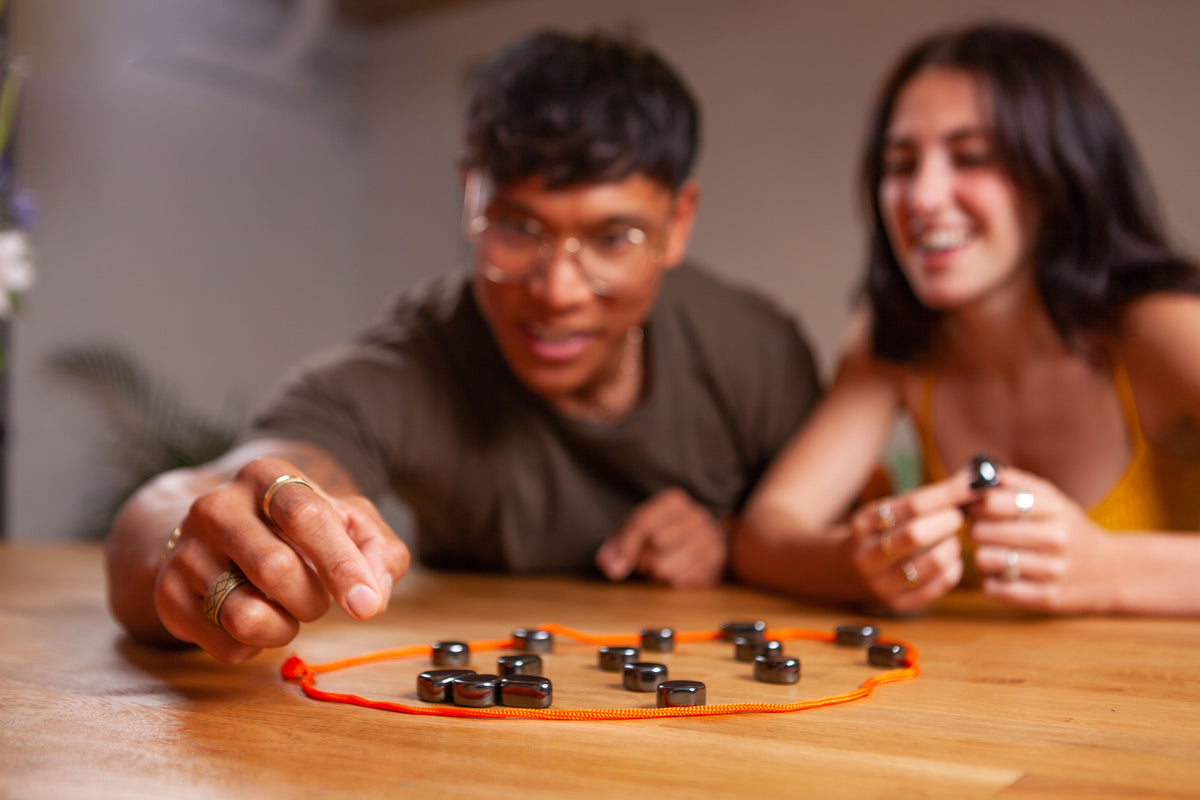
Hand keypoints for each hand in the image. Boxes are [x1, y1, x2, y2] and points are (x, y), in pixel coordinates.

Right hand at [154, 457, 410, 662]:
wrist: (215, 536)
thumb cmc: (296, 531)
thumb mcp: (346, 523)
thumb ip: (378, 550)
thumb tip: (371, 596)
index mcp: (267, 476)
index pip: (306, 517)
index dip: (340, 565)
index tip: (364, 605)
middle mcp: (217, 506)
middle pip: (276, 569)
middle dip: (312, 600)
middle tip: (317, 601)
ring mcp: (186, 550)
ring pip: (246, 616)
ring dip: (284, 628)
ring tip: (285, 611)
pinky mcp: (167, 594)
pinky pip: (226, 645)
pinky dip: (255, 646)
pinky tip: (253, 618)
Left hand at [595, 488, 727, 587]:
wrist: (701, 541)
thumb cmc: (661, 534)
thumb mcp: (635, 532)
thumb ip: (617, 547)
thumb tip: (609, 566)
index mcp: (674, 500)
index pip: (644, 521)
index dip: (626, 546)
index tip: (616, 564)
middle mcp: (696, 514)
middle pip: (656, 542)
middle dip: (642, 559)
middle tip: (643, 561)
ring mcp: (710, 537)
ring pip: (666, 565)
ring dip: (654, 573)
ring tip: (658, 566)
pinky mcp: (715, 562)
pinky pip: (679, 580)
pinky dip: (670, 581)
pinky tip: (675, 572)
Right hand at [849, 474, 974, 612]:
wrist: (846, 571)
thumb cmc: (881, 533)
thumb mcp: (889, 511)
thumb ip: (927, 498)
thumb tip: (972, 480)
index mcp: (864, 523)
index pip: (911, 505)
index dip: (946, 494)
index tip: (970, 487)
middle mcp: (867, 553)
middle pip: (916, 534)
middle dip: (947, 521)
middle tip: (957, 516)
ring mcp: (881, 582)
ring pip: (931, 562)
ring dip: (952, 546)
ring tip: (951, 540)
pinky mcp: (897, 603)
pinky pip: (938, 586)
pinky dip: (953, 569)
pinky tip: (950, 561)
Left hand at [968, 467, 1115, 612]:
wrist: (1110, 570)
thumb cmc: (1067, 528)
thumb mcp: (1051, 498)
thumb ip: (1014, 482)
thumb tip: (977, 469)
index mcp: (1054, 509)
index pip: (991, 502)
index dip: (974, 504)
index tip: (975, 507)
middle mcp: (1056, 539)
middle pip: (983, 531)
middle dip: (976, 530)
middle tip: (983, 532)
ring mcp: (1052, 571)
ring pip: (985, 560)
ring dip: (981, 556)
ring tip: (992, 552)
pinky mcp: (1047, 598)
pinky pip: (995, 588)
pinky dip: (991, 581)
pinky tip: (1001, 574)